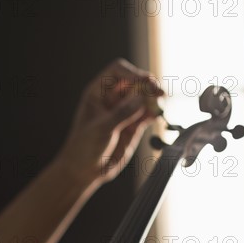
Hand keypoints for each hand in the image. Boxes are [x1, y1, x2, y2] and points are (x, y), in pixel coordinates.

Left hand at [54, 58, 163, 188]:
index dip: (132, 73)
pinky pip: (148, 114)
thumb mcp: (101, 129)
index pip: (117, 71)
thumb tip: (142, 97)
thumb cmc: (83, 147)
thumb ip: (122, 113)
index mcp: (97, 93)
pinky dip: (155, 113)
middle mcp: (112, 99)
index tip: (145, 82)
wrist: (84, 171)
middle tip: (159, 93)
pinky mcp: (133, 126)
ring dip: (154, 99)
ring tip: (160, 106)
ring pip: (144, 97)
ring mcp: (124, 112)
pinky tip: (157, 116)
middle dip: (148, 85)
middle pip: (135, 81)